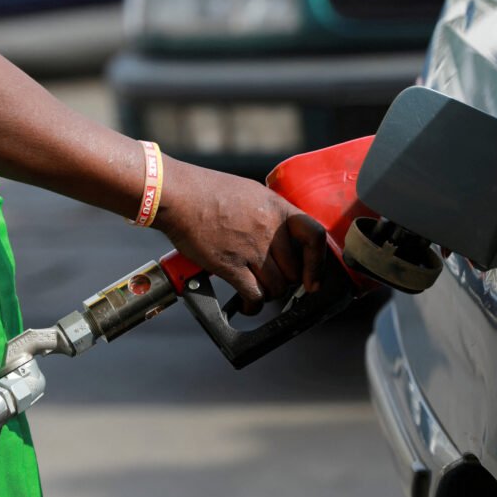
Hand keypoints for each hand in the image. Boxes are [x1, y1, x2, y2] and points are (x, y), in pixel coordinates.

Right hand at [155, 159, 325, 313]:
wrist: (178, 196)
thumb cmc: (207, 191)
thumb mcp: (250, 193)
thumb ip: (270, 214)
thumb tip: (280, 237)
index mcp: (277, 208)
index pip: (315, 237)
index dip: (318, 262)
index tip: (313, 278)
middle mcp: (269, 229)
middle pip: (294, 271)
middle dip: (285, 281)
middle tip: (273, 280)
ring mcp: (251, 249)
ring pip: (276, 287)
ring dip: (268, 294)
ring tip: (258, 291)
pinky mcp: (230, 266)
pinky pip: (254, 295)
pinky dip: (252, 305)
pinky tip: (247, 304)